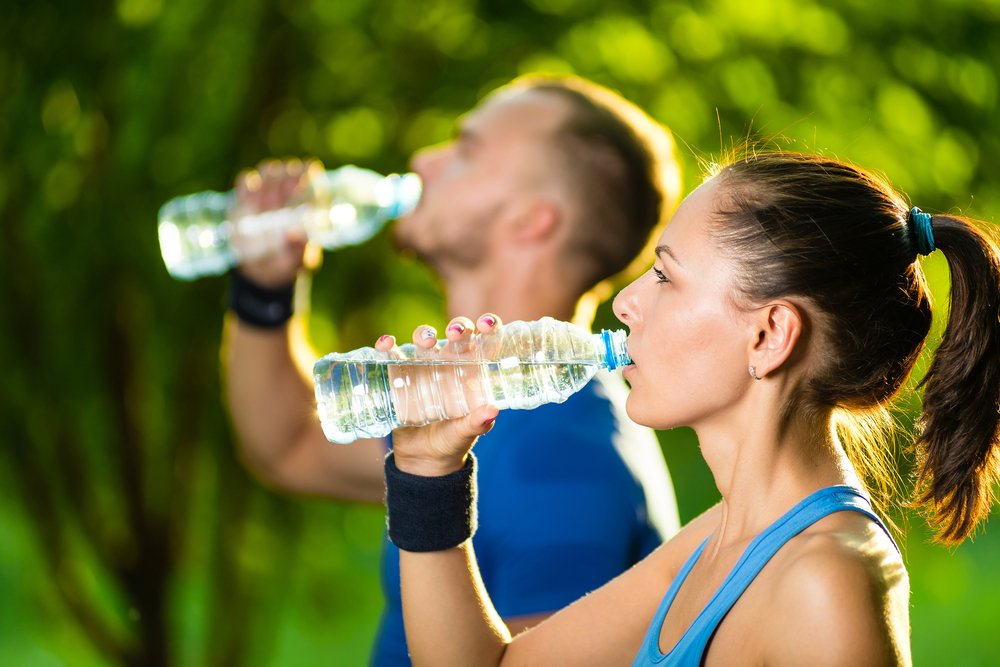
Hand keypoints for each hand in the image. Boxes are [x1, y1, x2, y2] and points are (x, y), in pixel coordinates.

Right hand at [232, 158, 323, 287]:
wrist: (263, 271)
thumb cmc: (289, 263)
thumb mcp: (297, 262)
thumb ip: (298, 249)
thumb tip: (293, 234)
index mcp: (310, 204)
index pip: (312, 175)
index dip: (306, 175)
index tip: (301, 184)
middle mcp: (290, 193)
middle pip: (289, 169)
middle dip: (284, 179)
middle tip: (279, 200)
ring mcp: (268, 193)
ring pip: (269, 170)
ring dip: (266, 181)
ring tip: (264, 205)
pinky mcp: (246, 199)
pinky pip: (245, 179)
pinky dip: (246, 184)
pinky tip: (248, 201)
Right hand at [378, 314, 501, 476]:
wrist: (422, 459)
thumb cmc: (452, 442)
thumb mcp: (466, 433)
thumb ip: (478, 422)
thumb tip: (493, 410)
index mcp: (472, 372)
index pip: (484, 342)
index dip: (488, 327)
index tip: (487, 324)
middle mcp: (450, 363)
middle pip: (455, 334)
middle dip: (457, 327)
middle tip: (455, 333)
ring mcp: (424, 367)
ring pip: (425, 339)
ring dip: (424, 334)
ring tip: (425, 342)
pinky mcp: (399, 375)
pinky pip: (393, 355)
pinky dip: (388, 346)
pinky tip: (386, 344)